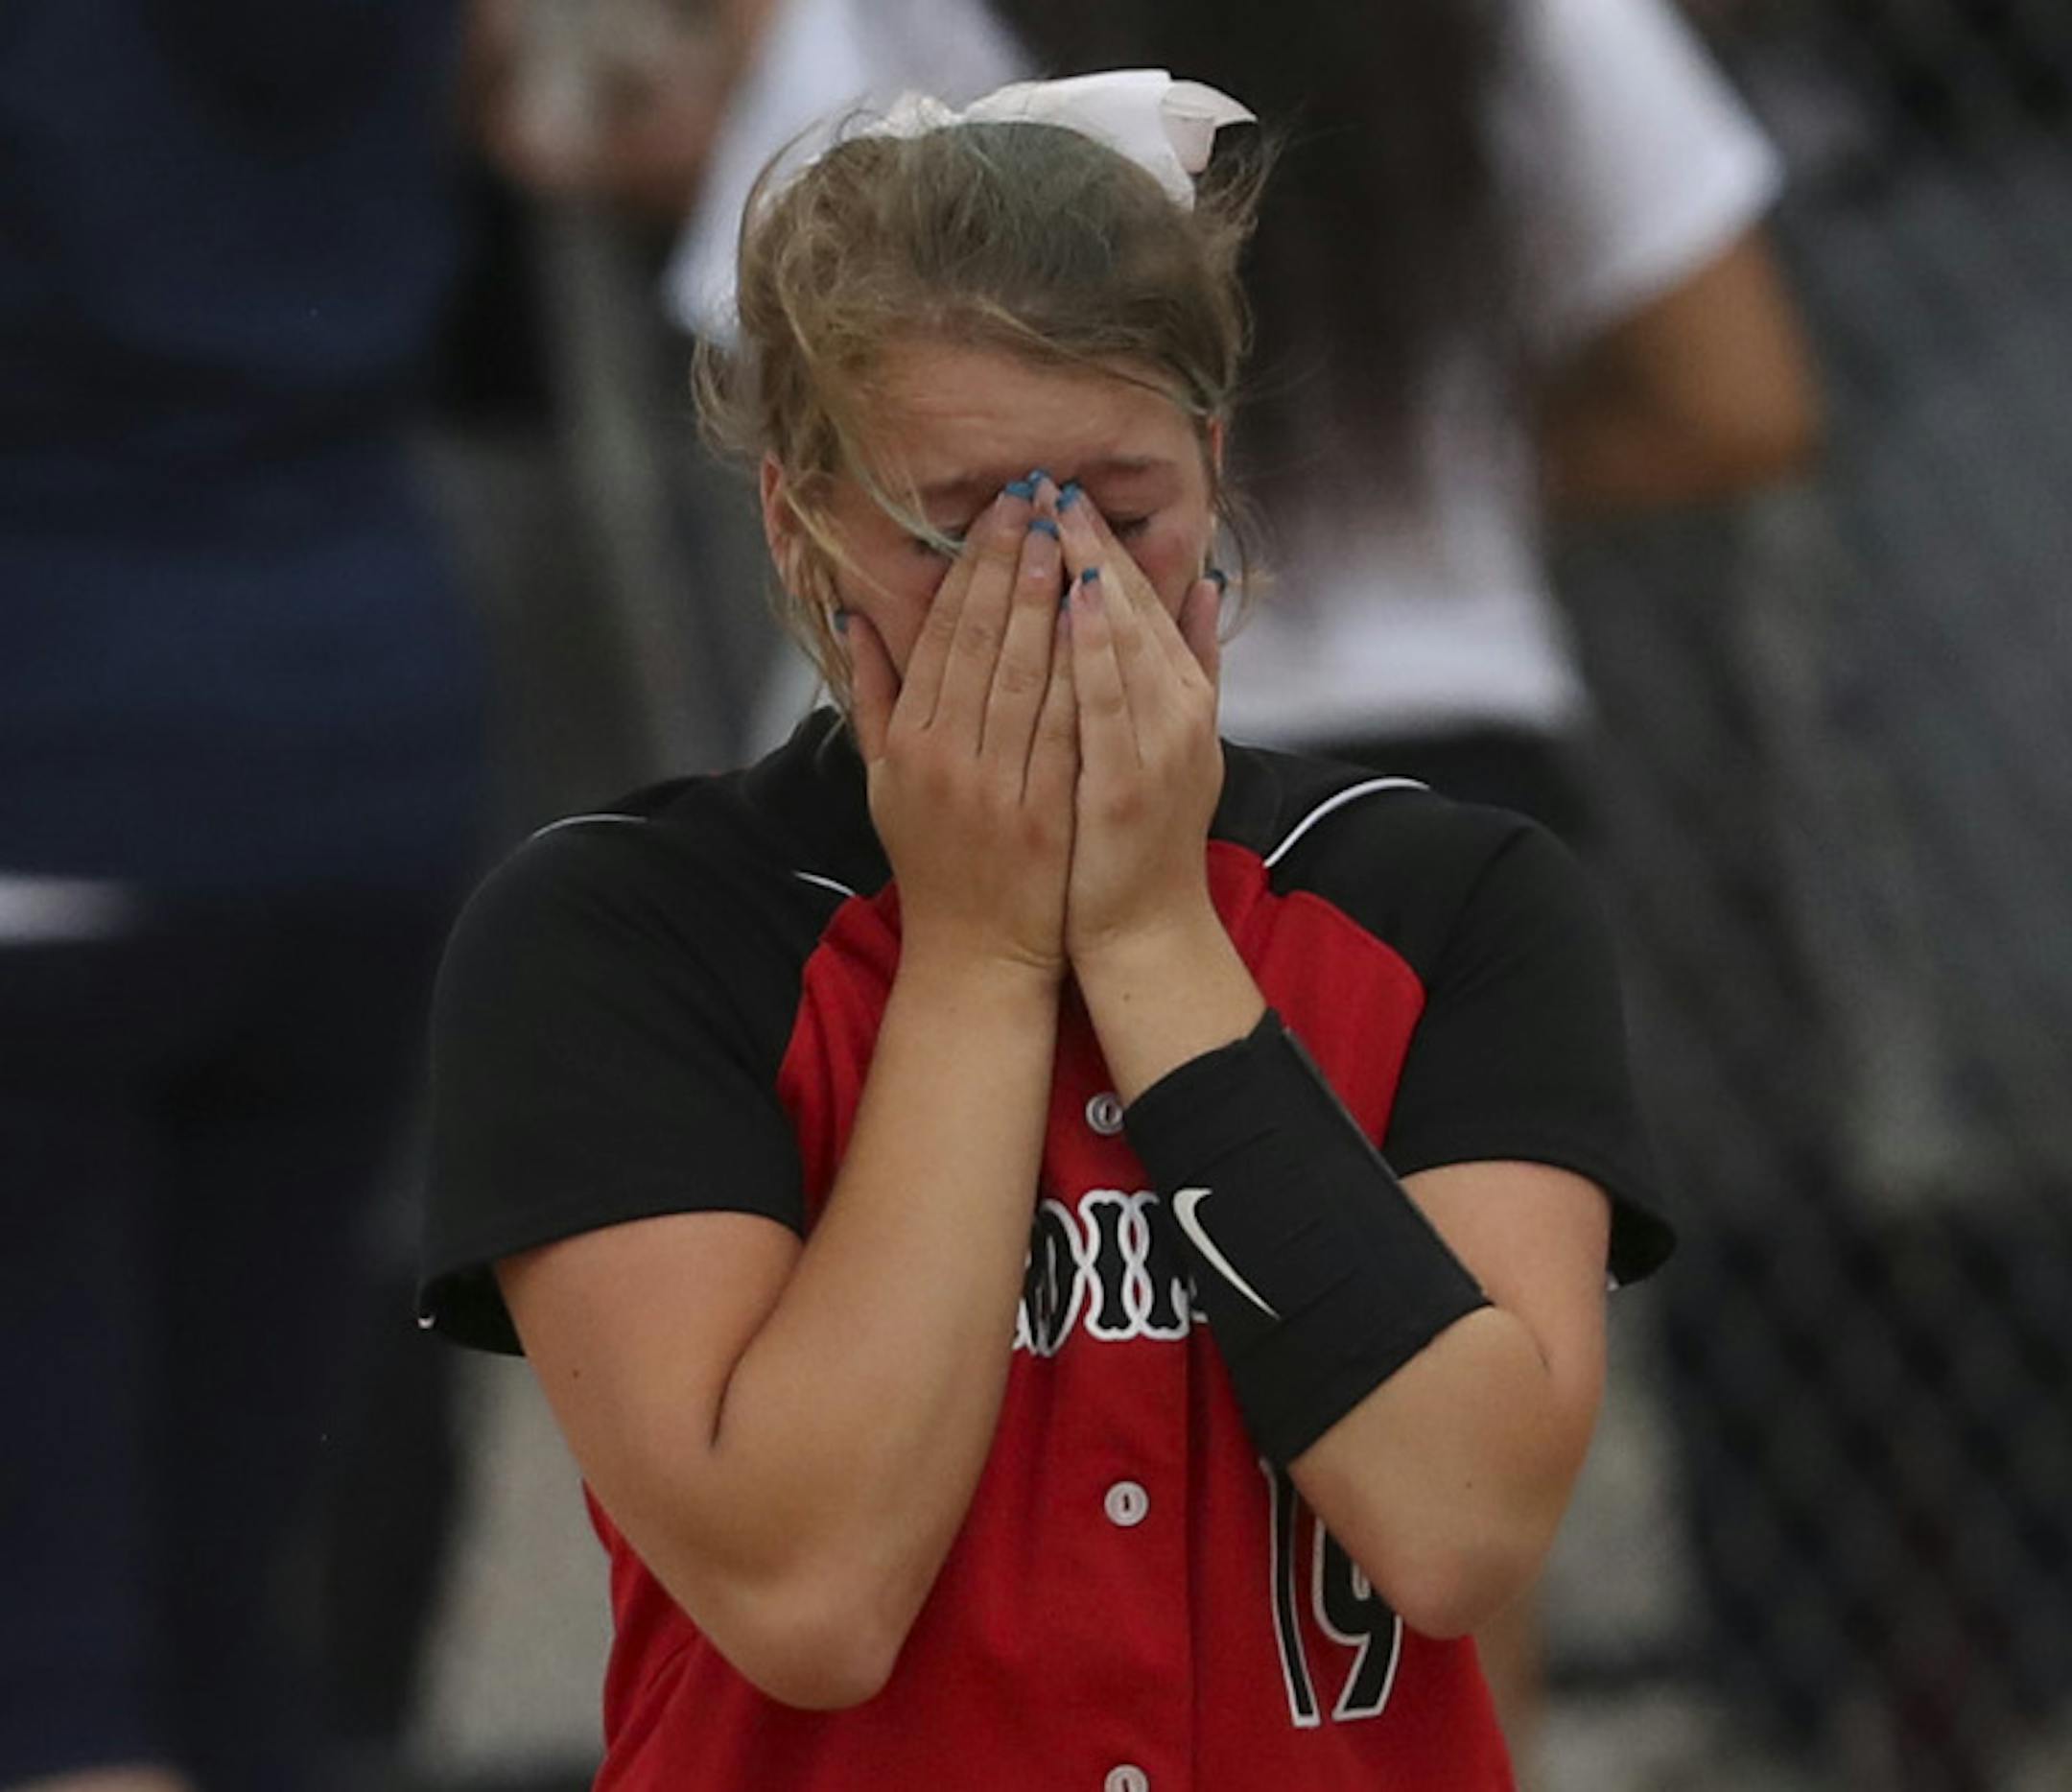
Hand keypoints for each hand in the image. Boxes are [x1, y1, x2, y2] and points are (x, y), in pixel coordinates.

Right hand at [846, 483, 1077, 981]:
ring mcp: (995, 785)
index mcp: (908, 741)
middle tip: (1036, 497)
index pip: (941, 634)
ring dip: (1046, 599)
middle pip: (980, 640)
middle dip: (1010, 562)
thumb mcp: (884, 780)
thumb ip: (872, 695)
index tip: (997, 513)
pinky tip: (1096, 620)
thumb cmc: (935, 858)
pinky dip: (1078, 669)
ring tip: (1067, 536)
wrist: (977, 950)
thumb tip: (855, 616)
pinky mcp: (1043, 810)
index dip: (970, 568)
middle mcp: (945, 757)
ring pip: (1021, 674)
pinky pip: (1063, 726)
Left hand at [1056, 491, 1223, 967]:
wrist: (1144, 931)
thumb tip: (1206, 583)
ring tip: (1056, 520)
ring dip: (1089, 577)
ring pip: (1122, 644)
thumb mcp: (1183, 741)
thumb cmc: (1144, 838)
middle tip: (1052, 483)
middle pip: (1133, 612)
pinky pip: (1103, 705)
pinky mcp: (1125, 785)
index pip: (1144, 603)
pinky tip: (1070, 602)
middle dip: (1091, 543)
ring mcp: (1156, 748)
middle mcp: (1179, 713)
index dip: (1108, 544)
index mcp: (1184, 698)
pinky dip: (1090, 650)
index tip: (1069, 494)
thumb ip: (1192, 663)